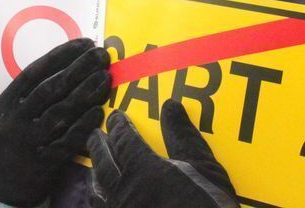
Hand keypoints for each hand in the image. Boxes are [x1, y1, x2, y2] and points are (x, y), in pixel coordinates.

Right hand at [0, 38, 110, 206]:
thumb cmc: (4, 142)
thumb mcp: (2, 114)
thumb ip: (23, 93)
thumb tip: (60, 64)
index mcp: (6, 103)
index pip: (34, 72)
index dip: (61, 55)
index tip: (84, 43)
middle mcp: (16, 120)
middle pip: (50, 88)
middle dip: (78, 68)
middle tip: (100, 55)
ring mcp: (29, 141)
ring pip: (61, 112)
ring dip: (86, 93)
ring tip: (105, 77)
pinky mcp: (43, 161)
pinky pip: (67, 140)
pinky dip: (84, 125)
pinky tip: (99, 111)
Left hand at [87, 99, 238, 207]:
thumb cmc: (209, 207)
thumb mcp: (203, 167)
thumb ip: (183, 135)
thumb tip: (171, 107)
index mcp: (143, 172)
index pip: (123, 141)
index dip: (118, 127)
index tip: (115, 118)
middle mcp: (125, 195)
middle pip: (103, 165)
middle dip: (98, 147)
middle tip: (95, 134)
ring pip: (99, 194)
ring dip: (95, 177)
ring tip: (95, 169)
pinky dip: (103, 204)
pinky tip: (109, 204)